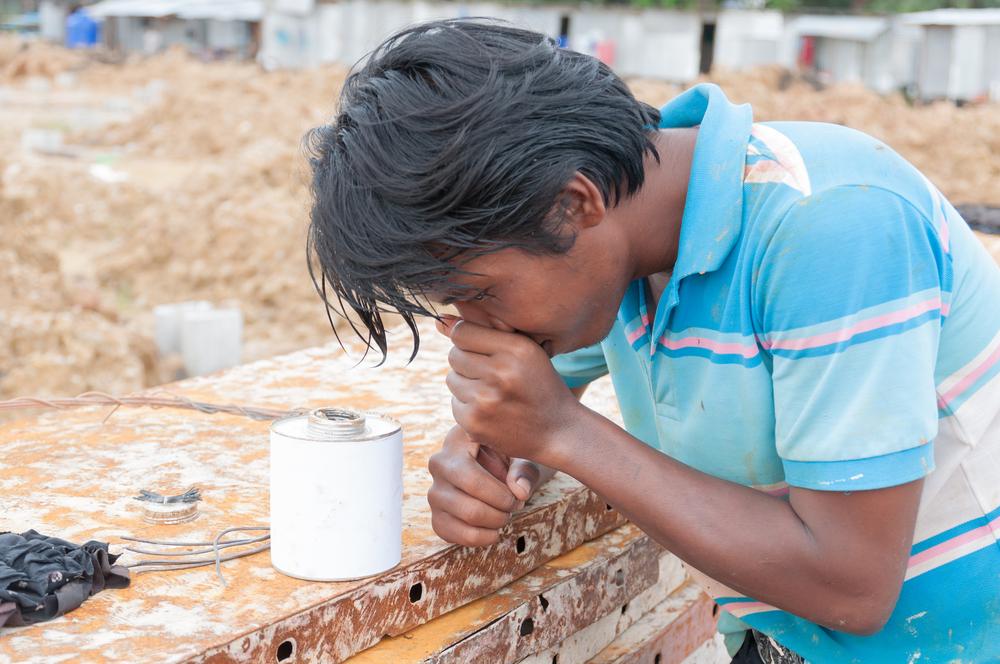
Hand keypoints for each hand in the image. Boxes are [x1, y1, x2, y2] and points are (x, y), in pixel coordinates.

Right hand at [428, 425, 545, 545]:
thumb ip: (524, 471)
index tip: (518, 497)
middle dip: (501, 514)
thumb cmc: (511, 457)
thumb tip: (520, 492)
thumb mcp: (522, 456)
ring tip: (505, 514)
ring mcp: (434, 492)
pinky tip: (493, 529)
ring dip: (494, 524)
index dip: (501, 497)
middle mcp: (438, 465)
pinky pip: (455, 536)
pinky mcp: (436, 516)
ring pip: (466, 522)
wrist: (498, 466)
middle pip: (471, 508)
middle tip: (514, 507)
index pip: (472, 480)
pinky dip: (481, 538)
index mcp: (457, 442)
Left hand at [438, 317, 580, 465]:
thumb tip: (440, 322)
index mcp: (516, 349)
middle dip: (467, 362)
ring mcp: (485, 399)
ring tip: (493, 393)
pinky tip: (492, 411)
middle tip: (492, 374)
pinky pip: (454, 404)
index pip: (462, 331)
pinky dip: (468, 407)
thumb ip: (487, 331)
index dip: (468, 339)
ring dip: (466, 384)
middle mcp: (500, 372)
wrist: (559, 432)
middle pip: (454, 355)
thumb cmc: (540, 385)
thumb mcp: (527, 352)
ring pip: (452, 379)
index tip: (482, 349)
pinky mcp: (474, 422)